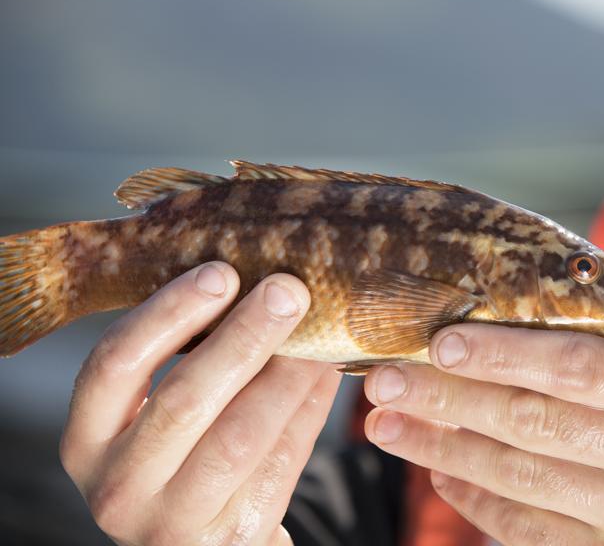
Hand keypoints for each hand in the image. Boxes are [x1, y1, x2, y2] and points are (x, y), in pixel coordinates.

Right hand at [60, 262, 341, 545]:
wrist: (205, 543)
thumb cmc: (184, 459)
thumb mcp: (158, 416)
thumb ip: (187, 357)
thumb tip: (256, 277)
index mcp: (88, 439)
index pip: (115, 364)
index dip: (168, 313)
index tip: (221, 271)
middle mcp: (118, 485)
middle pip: (184, 399)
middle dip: (243, 336)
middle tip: (288, 290)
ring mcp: (171, 521)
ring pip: (240, 437)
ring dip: (287, 375)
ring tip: (320, 335)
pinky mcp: (230, 538)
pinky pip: (279, 463)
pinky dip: (308, 411)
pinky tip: (327, 374)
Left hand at [361, 324, 603, 544]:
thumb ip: (595, 362)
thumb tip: (488, 337)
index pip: (576, 363)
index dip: (505, 351)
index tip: (440, 340)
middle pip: (532, 420)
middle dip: (447, 398)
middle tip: (383, 379)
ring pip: (518, 476)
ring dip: (441, 448)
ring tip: (386, 424)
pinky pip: (526, 528)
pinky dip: (474, 499)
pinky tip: (436, 470)